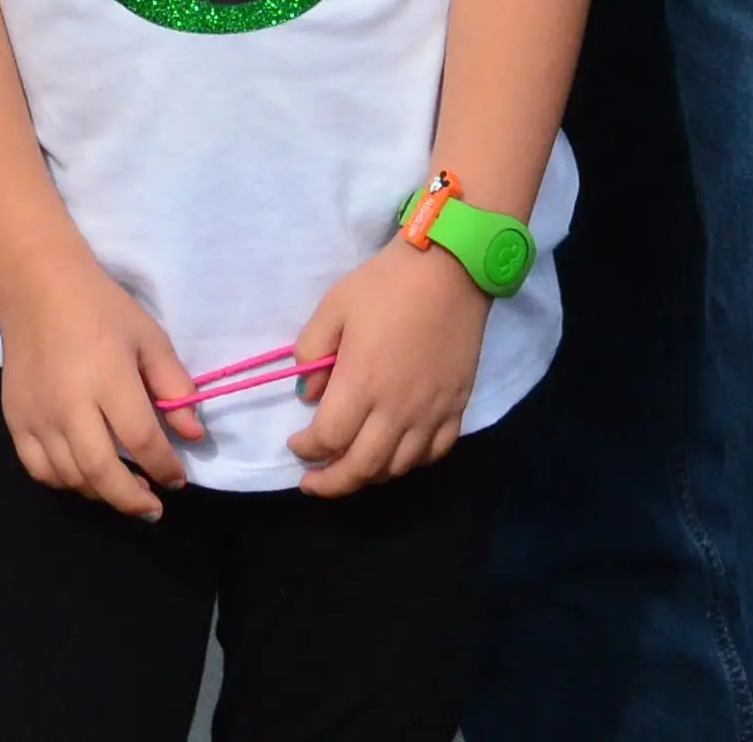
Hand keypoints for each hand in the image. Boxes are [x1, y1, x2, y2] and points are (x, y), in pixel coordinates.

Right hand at [0, 256, 200, 517]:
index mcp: (108, 379)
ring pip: (71, 478)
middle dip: (134, 500)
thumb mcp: (149, 338)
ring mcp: (38, 416)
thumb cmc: (101, 308)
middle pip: (102, 472)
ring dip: (103, 493)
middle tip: (154, 508)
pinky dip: (66, 482)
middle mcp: (70, 404)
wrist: (36, 287)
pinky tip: (85, 477)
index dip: (165, 468)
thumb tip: (193, 435)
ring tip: (125, 490)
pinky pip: (40, 470)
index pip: (142, 440)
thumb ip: (174, 386)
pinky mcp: (15, 420)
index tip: (178, 479)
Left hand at [289, 243, 491, 497]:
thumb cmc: (386, 284)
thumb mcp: (334, 305)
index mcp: (362, 383)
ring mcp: (431, 413)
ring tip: (350, 468)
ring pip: (397, 468)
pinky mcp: (456, 408)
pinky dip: (410, 464)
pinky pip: (434, 454)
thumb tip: (309, 395)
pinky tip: (396, 454)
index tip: (295, 444)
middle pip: (362, 468)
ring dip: (368, 475)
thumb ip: (311, 350)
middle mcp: (397, 409)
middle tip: (312, 482)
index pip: (328, 439)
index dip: (306, 449)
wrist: (451, 271)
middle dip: (331, 482)